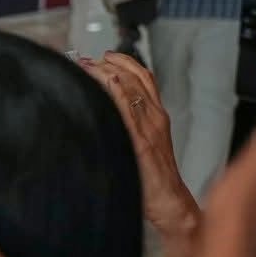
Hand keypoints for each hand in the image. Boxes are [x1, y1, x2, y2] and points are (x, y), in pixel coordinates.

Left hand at [80, 53, 200, 256]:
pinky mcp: (141, 142)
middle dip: (108, 64)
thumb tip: (100, 112)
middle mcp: (155, 116)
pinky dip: (117, 95)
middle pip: (134, 77)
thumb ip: (127, 125)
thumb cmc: (152, 176)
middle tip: (86, 60)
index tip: (102, 56)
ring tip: (86, 67)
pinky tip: (105, 85)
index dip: (122, 62)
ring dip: (106, 74)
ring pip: (131, 89)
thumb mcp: (141, 143)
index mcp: (156, 115)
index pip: (142, 77)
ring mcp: (149, 127)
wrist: (170, 200)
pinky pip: (128, 112)